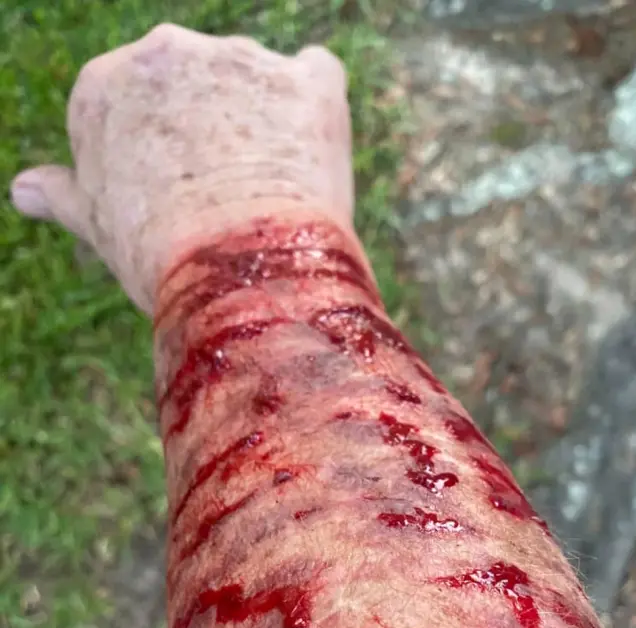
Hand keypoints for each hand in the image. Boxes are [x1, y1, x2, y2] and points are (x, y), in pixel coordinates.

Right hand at [10, 23, 353, 311]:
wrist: (240, 276)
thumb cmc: (158, 257)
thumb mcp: (98, 227)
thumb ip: (64, 194)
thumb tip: (25, 191)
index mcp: (104, 86)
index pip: (133, 111)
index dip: (157, 164)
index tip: (169, 207)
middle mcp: (168, 53)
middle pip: (193, 88)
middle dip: (208, 134)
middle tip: (219, 204)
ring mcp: (241, 60)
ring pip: (253, 82)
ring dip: (262, 125)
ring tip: (265, 197)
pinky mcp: (308, 81)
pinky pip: (316, 76)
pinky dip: (313, 109)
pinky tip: (308, 159)